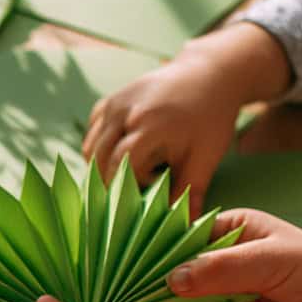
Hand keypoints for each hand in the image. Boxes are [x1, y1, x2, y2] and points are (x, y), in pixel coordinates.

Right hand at [82, 23, 291, 217]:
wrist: (209, 74)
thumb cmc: (210, 118)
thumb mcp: (205, 156)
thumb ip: (190, 190)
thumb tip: (186, 226)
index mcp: (150, 124)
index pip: (120, 165)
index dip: (123, 189)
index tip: (132, 205)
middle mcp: (125, 111)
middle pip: (99, 158)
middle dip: (108, 182)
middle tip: (125, 199)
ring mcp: (115, 102)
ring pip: (90, 146)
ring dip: (102, 167)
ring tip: (127, 177)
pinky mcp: (110, 100)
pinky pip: (92, 132)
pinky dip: (99, 149)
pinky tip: (120, 158)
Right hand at [168, 209, 301, 301]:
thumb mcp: (270, 262)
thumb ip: (221, 269)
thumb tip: (172, 279)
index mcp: (232, 228)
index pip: (184, 240)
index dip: (161, 260)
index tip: (143, 281)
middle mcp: (226, 257)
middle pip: (182, 276)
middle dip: (175, 296)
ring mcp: (232, 288)